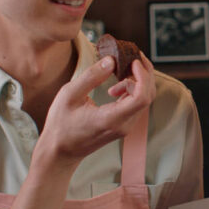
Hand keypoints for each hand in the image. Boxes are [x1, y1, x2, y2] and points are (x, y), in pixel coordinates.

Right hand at [34, 52, 154, 172]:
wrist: (61, 152)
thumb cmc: (61, 124)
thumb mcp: (69, 95)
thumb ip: (92, 76)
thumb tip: (111, 60)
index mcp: (111, 118)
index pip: (141, 97)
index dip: (143, 76)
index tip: (133, 61)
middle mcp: (124, 125)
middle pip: (148, 96)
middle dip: (145, 73)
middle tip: (133, 56)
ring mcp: (126, 127)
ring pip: (144, 100)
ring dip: (138, 81)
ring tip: (119, 71)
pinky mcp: (124, 126)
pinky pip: (136, 105)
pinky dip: (132, 90)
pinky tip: (116, 87)